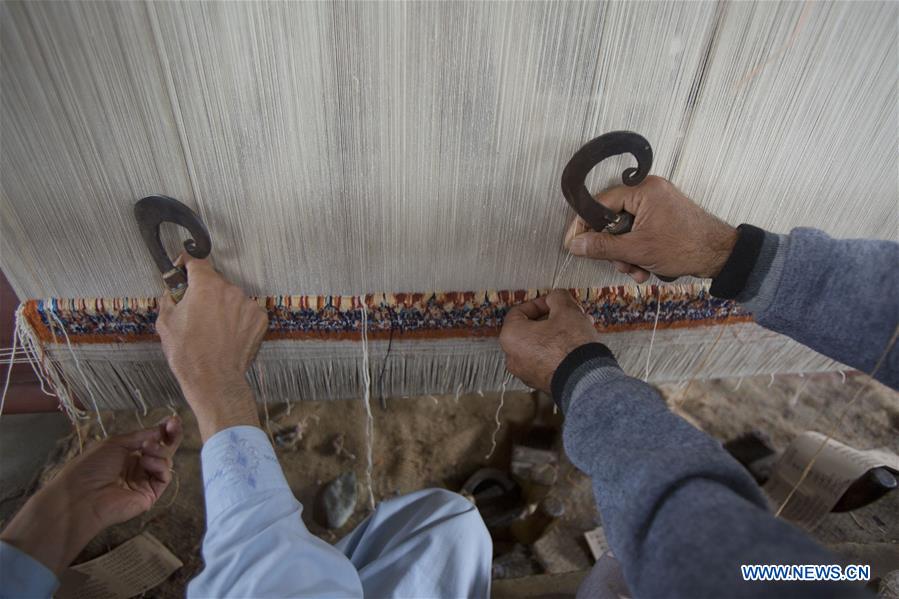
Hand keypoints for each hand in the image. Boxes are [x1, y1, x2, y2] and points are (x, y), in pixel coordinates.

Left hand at [0, 418, 182, 574]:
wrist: (82, 496)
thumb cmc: (92, 466)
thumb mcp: (115, 443)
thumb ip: (141, 436)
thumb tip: (162, 428)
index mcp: (128, 454)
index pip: (152, 441)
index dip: (163, 431)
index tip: (173, 420)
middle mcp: (138, 467)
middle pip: (163, 450)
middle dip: (171, 437)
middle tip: (175, 425)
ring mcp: (145, 481)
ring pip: (165, 461)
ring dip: (160, 450)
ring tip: (147, 448)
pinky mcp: (151, 495)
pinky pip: (163, 477)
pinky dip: (160, 466)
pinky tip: (147, 461)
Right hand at [156, 256, 267, 439]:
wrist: (214, 380)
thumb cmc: (189, 354)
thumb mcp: (166, 323)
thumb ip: (169, 298)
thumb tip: (172, 290)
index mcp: (206, 287)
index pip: (197, 261)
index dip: (186, 262)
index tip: (182, 266)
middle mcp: (230, 291)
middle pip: (215, 281)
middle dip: (204, 291)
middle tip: (194, 309)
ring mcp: (248, 304)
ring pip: (231, 297)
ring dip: (222, 305)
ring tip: (211, 328)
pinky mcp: (259, 318)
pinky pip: (245, 310)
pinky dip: (236, 317)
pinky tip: (226, 333)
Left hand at [499, 290, 600, 392]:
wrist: (585, 379)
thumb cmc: (571, 346)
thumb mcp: (566, 310)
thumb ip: (557, 297)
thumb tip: (556, 298)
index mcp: (510, 336)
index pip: (519, 312)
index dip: (539, 303)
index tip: (553, 302)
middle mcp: (513, 357)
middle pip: (531, 329)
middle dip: (552, 319)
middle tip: (569, 314)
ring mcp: (526, 373)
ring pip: (540, 346)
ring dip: (558, 334)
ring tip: (579, 328)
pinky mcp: (541, 383)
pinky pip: (546, 361)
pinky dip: (558, 351)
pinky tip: (577, 346)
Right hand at [563, 176, 737, 281]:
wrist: (720, 255)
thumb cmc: (684, 247)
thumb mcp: (637, 250)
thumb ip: (602, 246)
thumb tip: (575, 245)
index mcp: (643, 190)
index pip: (601, 203)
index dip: (585, 225)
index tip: (574, 243)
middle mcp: (649, 191)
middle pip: (613, 219)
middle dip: (614, 247)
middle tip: (617, 264)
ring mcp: (658, 204)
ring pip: (626, 229)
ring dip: (627, 254)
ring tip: (637, 271)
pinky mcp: (664, 217)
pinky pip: (640, 231)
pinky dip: (639, 251)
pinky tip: (645, 268)